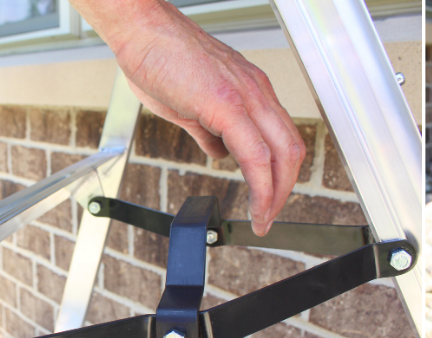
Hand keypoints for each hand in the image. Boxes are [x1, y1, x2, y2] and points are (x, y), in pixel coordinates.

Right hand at [72, 0, 304, 236]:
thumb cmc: (160, 57)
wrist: (140, 28)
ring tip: (263, 216)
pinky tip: (253, 203)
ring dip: (276, 193)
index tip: (271, 197)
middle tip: (270, 215)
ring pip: (281, 154)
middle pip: (291, 150)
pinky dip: (261, 185)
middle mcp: (257, 92)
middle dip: (285, 190)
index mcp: (252, 90)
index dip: (281, 172)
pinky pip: (255, 154)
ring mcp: (246, 96)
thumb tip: (220, 152)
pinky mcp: (227, 104)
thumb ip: (209, 130)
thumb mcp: (191, 102)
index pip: (282, 138)